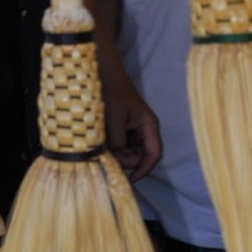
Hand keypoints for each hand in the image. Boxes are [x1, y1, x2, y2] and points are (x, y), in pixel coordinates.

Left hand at [85, 0, 161, 181]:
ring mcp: (131, 130)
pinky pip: (117, 145)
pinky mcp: (120, 128)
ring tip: (100, 143)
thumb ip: (116, 142)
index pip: (153, 155)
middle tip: (105, 156)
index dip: (142, 170)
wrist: (100, 70)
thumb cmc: (109, 91)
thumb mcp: (112, 119)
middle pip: (138, 157)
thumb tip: (115, 161)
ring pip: (126, 153)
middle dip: (123, 161)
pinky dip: (109, 147)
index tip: (128, 181)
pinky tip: (98, 140)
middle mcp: (143, 130)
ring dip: (114, 154)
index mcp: (149, 125)